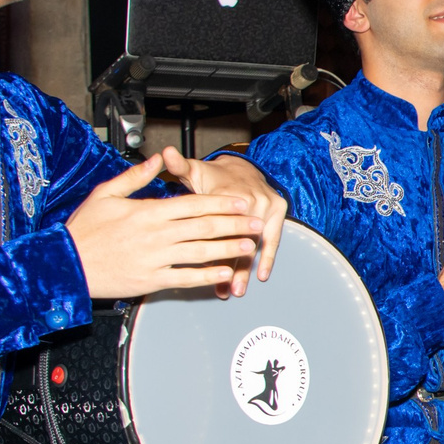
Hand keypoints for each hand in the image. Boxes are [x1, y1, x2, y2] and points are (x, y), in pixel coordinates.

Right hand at [67, 151, 261, 299]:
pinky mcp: (152, 280)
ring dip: (229, 249)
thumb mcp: (106, 193)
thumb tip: (159, 158)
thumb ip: (136, 176)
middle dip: (234, 224)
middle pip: (204, 227)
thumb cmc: (84, 229)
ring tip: (250, 246)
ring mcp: (155, 259)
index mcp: (148, 211)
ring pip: (200, 253)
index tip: (241, 201)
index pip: (193, 204)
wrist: (65, 264)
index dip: (221, 203)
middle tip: (256, 223)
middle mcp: (156, 235)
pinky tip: (225, 273)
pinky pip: (186, 278)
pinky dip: (208, 275)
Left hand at [163, 150, 288, 295]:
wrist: (242, 168)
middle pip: (239, 239)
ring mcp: (266, 207)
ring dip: (246, 269)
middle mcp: (252, 199)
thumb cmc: (215, 177)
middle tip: (226, 289)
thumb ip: (179, 166)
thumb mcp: (194, 170)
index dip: (210, 250)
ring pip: (255, 243)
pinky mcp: (277, 213)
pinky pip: (272, 239)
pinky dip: (266, 258)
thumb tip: (166, 153)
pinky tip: (261, 275)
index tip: (203, 268)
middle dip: (232, 267)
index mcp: (229, 192)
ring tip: (237, 289)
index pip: (218, 226)